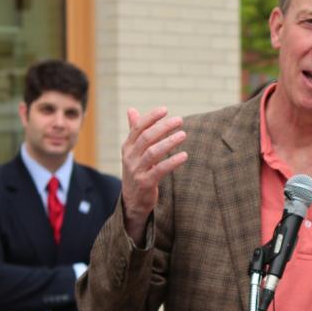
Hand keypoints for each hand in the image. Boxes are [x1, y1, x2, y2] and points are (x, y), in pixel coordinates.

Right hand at [122, 106, 186, 243]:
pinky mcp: (145, 183)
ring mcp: (136, 170)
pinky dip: (172, 162)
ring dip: (169, 142)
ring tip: (183, 135)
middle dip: (163, 127)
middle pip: (146, 137)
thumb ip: (135, 131)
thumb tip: (131, 109)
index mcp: (127, 147)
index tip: (165, 110)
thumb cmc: (137, 171)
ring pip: (152, 152)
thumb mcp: (133, 152)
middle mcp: (130, 157)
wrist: (132, 201)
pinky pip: (160, 170)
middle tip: (179, 120)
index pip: (137, 128)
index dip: (151, 117)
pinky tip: (184, 155)